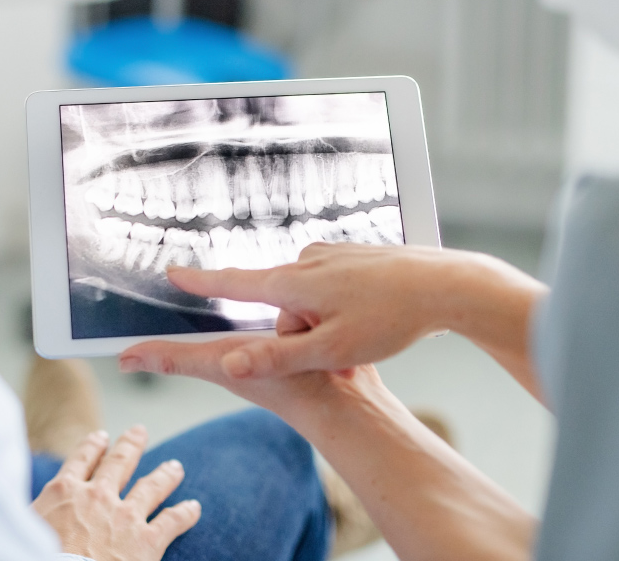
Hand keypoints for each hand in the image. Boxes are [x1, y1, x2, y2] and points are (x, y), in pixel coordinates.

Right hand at [32, 426, 200, 560]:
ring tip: (175, 466)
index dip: (93, 446)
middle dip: (131, 445)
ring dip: (165, 474)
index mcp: (63, 493)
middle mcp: (96, 496)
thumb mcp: (26, 527)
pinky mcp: (146, 542)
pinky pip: (172, 520)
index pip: (81, 460)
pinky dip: (185, 513)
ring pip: (151, 486)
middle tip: (140, 431)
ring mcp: (124, 517)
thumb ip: (36, 514)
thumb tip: (32, 514)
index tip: (102, 437)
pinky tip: (194, 507)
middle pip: (119, 462)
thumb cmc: (33, 558)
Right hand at [120, 242, 545, 396]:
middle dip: (304, 336)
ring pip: (310, 304)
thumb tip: (230, 363)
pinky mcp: (353, 256)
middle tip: (344, 352)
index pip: (234, 282)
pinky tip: (377, 316)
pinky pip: (333, 292)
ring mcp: (332, 255)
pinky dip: (347, 311)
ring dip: (328, 326)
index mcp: (295, 282)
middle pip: (282, 309)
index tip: (171, 272)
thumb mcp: (331, 349)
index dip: (201, 281)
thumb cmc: (390, 319)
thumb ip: (278, 357)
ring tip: (368, 334)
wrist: (446, 284)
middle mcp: (307, 261)